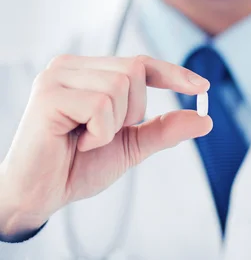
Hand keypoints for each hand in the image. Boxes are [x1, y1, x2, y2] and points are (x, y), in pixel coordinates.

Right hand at [0, 54, 210, 233]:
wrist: (37, 197)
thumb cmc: (76, 167)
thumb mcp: (128, 145)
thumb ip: (163, 129)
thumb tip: (204, 119)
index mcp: (88, 71)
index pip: (139, 62)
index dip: (172, 72)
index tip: (202, 85)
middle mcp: (71, 65)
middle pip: (134, 71)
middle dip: (132, 111)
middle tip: (102, 135)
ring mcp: (58, 76)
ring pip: (120, 86)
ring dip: (113, 125)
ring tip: (85, 139)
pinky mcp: (49, 94)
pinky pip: (101, 105)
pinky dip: (99, 132)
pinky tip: (74, 142)